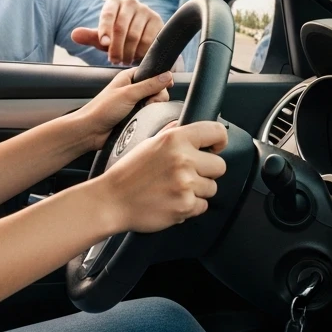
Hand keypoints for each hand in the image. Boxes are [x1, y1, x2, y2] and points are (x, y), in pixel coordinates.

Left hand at [71, 0, 163, 64]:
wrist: (141, 36)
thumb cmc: (118, 37)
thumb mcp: (103, 38)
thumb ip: (89, 36)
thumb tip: (74, 35)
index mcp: (115, 3)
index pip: (108, 15)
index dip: (105, 30)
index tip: (103, 44)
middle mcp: (131, 3)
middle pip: (121, 27)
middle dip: (116, 47)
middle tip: (114, 60)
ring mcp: (146, 11)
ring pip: (134, 36)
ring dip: (128, 52)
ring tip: (124, 60)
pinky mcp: (158, 21)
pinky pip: (148, 40)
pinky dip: (141, 52)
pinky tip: (137, 57)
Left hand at [75, 68, 172, 151]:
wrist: (90, 131)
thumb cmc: (102, 109)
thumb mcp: (128, 93)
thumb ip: (149, 85)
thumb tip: (168, 76)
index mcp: (129, 78)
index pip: (152, 73)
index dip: (160, 79)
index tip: (167, 86)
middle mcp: (132, 89)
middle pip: (157, 90)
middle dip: (157, 97)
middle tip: (148, 102)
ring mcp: (134, 104)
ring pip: (155, 104)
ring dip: (153, 109)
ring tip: (142, 113)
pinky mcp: (135, 117)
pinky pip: (149, 115)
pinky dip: (149, 118)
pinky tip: (143, 120)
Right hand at [94, 120, 228, 232]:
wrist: (112, 200)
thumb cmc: (128, 173)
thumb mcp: (148, 143)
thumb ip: (172, 133)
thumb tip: (187, 125)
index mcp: (175, 139)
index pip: (216, 132)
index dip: (219, 141)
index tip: (216, 147)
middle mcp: (183, 159)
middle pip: (220, 166)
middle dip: (207, 171)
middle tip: (188, 174)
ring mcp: (185, 184)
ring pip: (212, 188)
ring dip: (198, 191)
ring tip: (175, 189)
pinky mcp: (185, 205)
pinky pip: (202, 206)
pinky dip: (190, 206)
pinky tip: (172, 201)